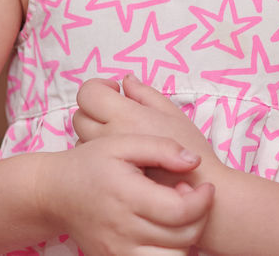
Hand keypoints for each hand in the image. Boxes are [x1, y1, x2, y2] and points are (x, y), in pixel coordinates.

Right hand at [40, 132, 213, 255]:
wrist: (55, 194)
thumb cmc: (90, 164)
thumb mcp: (122, 143)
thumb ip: (160, 148)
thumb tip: (194, 161)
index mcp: (127, 195)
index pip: (180, 211)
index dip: (202, 201)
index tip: (205, 187)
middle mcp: (122, 229)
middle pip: (182, 238)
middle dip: (199, 218)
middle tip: (190, 198)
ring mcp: (117, 251)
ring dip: (185, 241)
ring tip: (177, 218)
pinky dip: (167, 253)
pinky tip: (164, 233)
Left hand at [74, 76, 221, 187]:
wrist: (199, 197)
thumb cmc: (191, 152)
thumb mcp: (173, 115)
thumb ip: (146, 94)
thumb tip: (126, 81)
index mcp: (126, 116)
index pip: (89, 94)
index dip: (99, 88)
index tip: (114, 91)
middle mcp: (110, 138)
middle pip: (79, 117)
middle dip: (94, 111)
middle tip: (116, 115)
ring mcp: (106, 163)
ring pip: (81, 142)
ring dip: (95, 136)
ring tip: (121, 140)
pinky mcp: (107, 182)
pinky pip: (91, 164)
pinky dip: (99, 158)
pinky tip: (120, 161)